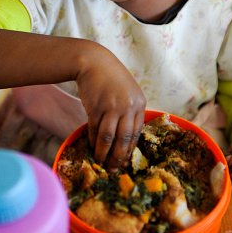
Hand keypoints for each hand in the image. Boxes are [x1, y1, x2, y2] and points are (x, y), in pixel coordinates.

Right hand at [76, 45, 145, 169]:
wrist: (94, 62)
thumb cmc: (111, 78)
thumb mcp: (127, 92)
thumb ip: (129, 111)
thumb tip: (125, 138)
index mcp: (140, 103)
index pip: (137, 133)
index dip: (130, 150)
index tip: (125, 162)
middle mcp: (129, 106)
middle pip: (125, 139)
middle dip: (119, 158)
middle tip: (114, 170)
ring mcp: (113, 107)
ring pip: (109, 138)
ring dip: (104, 153)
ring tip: (100, 163)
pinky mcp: (96, 107)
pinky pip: (94, 130)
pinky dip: (92, 141)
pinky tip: (91, 148)